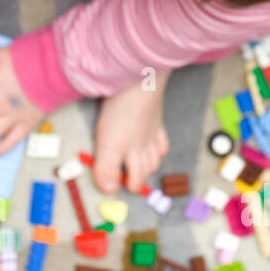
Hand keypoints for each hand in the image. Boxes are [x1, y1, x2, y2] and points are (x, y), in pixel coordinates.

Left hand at [92, 68, 171, 193]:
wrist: (142, 79)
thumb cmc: (123, 111)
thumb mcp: (108, 144)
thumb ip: (107, 169)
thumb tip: (110, 191)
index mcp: (130, 151)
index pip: (134, 177)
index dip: (128, 184)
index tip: (116, 187)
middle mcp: (144, 144)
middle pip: (146, 168)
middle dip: (139, 179)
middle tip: (128, 182)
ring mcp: (152, 130)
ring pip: (156, 155)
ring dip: (149, 165)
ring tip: (139, 168)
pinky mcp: (155, 115)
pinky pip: (162, 138)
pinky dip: (159, 148)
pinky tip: (154, 147)